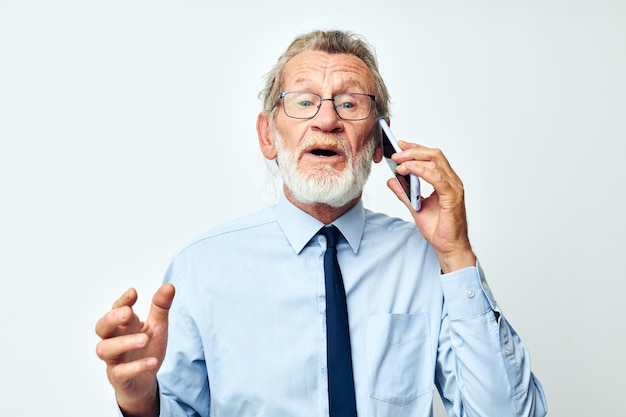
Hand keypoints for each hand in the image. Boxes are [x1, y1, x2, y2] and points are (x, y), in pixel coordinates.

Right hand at [95, 284, 174, 416]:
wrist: (145, 381)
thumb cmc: (147, 350)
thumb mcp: (157, 326)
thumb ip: (161, 307)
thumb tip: (169, 286)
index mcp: (123, 325)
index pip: (116, 309)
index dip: (122, 301)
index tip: (133, 293)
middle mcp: (114, 340)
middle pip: (101, 327)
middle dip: (111, 319)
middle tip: (128, 313)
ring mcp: (114, 359)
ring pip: (105, 349)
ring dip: (124, 343)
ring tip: (145, 339)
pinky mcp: (118, 378)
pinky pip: (120, 372)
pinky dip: (136, 367)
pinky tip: (153, 361)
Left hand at [387, 141, 475, 272]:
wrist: (449, 247)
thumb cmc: (438, 229)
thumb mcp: (415, 207)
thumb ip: (404, 193)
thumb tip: (391, 180)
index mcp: (446, 181)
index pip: (432, 157)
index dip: (416, 148)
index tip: (399, 146)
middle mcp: (452, 181)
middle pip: (434, 155)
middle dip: (413, 151)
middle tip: (395, 153)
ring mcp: (454, 188)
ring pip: (436, 162)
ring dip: (414, 159)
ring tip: (398, 162)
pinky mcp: (453, 197)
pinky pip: (437, 178)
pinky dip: (422, 171)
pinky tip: (409, 170)